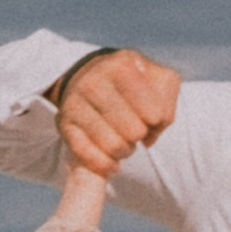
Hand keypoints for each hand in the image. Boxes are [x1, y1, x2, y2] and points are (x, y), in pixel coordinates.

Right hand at [50, 45, 179, 180]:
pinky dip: (106, 165)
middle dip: (140, 136)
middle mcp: (93, 82)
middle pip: (134, 132)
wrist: (91, 76)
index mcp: (121, 66)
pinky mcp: (63, 124)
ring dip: (125, 151)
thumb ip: (167, 103)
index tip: (152, 116)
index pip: (153, 113)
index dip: (157, 121)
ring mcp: (75, 103)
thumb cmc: (134, 83)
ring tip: (125, 142)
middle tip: (136, 130)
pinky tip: (113, 163)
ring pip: (113, 147)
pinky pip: (88, 156)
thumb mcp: (159, 80)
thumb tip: (149, 135)